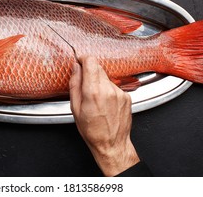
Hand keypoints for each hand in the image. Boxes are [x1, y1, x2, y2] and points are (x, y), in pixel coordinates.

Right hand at [69, 56, 139, 175]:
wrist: (111, 144)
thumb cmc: (92, 130)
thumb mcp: (75, 108)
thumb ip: (75, 84)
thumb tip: (75, 68)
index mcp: (93, 91)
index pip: (91, 61)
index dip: (84, 59)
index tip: (80, 61)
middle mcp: (108, 89)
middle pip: (98, 68)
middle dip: (90, 72)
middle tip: (85, 85)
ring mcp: (119, 92)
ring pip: (106, 77)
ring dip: (99, 83)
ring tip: (96, 99)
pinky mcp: (127, 96)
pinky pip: (114, 86)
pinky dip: (108, 90)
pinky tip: (105, 104)